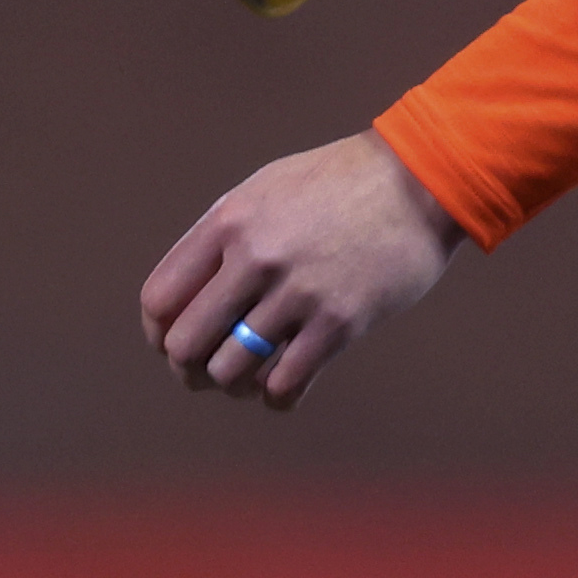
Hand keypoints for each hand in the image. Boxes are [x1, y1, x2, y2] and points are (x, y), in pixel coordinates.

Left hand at [138, 131, 463, 407]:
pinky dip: (276, 396)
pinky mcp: (340, 323)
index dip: (158, 332)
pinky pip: (284, 386)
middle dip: (188, 369)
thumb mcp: (266, 189)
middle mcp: (256, 257)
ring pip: (230, 373)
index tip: (174, 341)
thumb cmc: (339, 183)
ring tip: (249, 377)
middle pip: (185, 345)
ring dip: (234, 385)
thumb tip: (183, 298)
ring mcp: (298, 292)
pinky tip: (283, 385)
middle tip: (205, 373)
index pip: (159, 299)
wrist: (419, 181)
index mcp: (229, 222)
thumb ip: (222, 236)